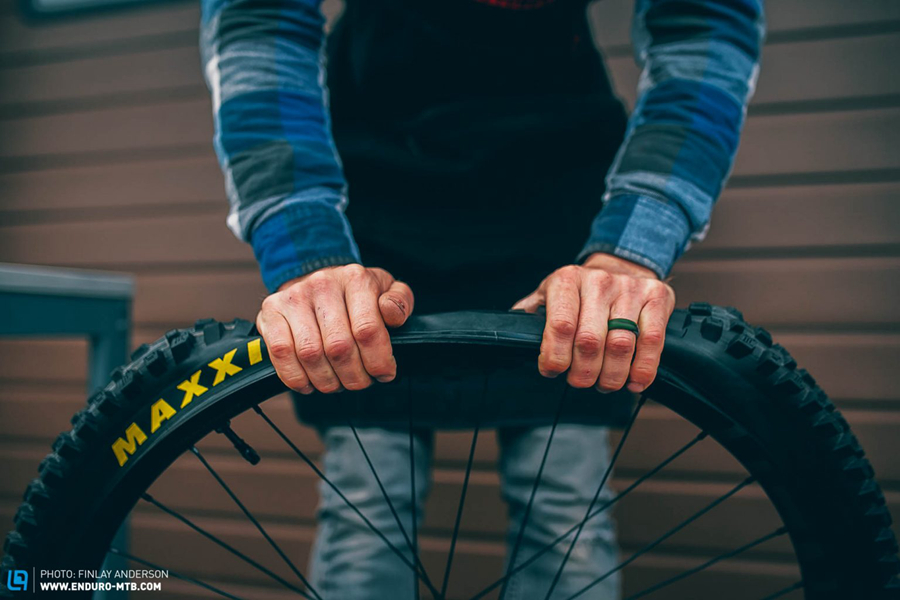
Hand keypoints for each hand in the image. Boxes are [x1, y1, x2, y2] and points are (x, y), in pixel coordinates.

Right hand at [256, 265, 413, 393]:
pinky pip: (281, 353)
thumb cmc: (355, 293)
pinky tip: (310, 383)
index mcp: (355, 278)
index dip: (378, 361)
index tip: (384, 373)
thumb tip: (391, 315)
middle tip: (360, 382)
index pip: (367, 330)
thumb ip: (400, 301)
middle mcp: (322, 284)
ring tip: (337, 383)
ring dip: (327, 381)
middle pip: (339, 348)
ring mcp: (293, 298)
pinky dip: (296, 377)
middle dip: (354, 377)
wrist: (318, 279)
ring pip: (310, 355)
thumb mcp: (387, 289)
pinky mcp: (270, 312)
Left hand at [513, 253, 674, 392]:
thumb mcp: (548, 294)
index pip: (561, 326)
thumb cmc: (580, 291)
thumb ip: (528, 315)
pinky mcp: (658, 297)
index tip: (553, 371)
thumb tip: (507, 335)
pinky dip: (643, 370)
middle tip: (580, 382)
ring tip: (604, 383)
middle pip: (590, 342)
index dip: (556, 357)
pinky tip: (633, 382)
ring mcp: (630, 288)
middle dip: (583, 374)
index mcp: (567, 280)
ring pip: (621, 345)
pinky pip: (652, 341)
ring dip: (611, 376)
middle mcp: (598, 281)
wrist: (621, 265)